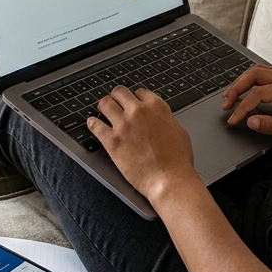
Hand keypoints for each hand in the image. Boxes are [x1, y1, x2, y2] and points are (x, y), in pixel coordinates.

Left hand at [88, 86, 198, 203]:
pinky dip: (92, 124)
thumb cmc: (177, 161)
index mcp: (157, 107)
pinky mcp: (112, 141)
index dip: (135, 98)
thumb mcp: (179, 131)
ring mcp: (123, 125)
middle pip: (119, 92)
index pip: (139, 92)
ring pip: (105, 104)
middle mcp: (138, 112)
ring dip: (104, 107)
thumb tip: (159, 119)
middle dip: (117, 98)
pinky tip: (93, 124)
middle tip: (115, 104)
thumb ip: (165, 120)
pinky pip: (95, 125)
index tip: (132, 103)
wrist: (169, 179)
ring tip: (103, 112)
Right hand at [223, 65, 271, 147]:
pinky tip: (244, 91)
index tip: (233, 119)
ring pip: (258, 71)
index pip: (259, 93)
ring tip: (230, 97)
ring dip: (242, 82)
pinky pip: (265, 74)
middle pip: (254, 74)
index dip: (243, 107)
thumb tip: (250, 121)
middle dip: (236, 88)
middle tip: (225, 104)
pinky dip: (250, 81)